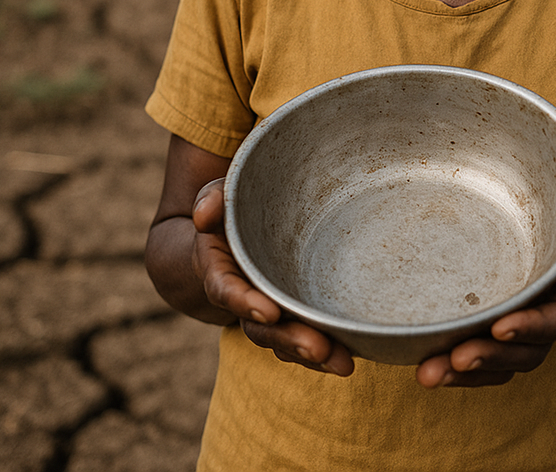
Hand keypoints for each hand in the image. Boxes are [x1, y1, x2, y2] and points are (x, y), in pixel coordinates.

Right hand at [191, 180, 354, 376]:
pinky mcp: (290, 314)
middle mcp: (242, 296)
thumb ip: (212, 198)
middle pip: (260, 326)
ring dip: (311, 353)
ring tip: (343, 362)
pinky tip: (351, 354)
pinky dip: (324, 350)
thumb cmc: (236, 204)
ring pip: (284, 339)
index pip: (225, 290)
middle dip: (288, 340)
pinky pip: (302, 336)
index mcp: (219, 268)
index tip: (269, 312)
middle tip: (318, 347)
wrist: (243, 225)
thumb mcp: (221, 193)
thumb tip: (204, 215)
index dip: (244, 303)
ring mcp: (267, 309)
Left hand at [415, 191, 555, 387]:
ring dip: (466, 373)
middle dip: (490, 358)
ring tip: (429, 373)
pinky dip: (459, 366)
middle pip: (526, 352)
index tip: (500, 326)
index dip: (532, 327)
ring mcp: (526, 324)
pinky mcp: (503, 323)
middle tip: (456, 358)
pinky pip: (485, 352)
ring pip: (502, 361)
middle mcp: (551, 317)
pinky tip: (426, 365)